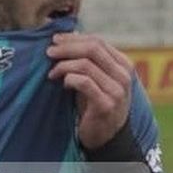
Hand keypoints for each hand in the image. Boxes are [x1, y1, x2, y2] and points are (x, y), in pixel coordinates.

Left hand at [46, 33, 135, 149]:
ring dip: (64, 65)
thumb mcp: (97, 78)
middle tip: (49, 52)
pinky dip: (69, 79)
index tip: (55, 39)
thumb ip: (88, 59)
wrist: (106, 136)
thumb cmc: (96, 103)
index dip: (74, 38)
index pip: (98, 41)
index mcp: (123, 64)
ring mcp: (117, 90)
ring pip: (86, 64)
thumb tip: (68, 36)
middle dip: (67, 48)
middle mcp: (123, 75)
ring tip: (52, 72)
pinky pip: (84, 82)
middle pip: (92, 48)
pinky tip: (63, 83)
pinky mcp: (105, 104)